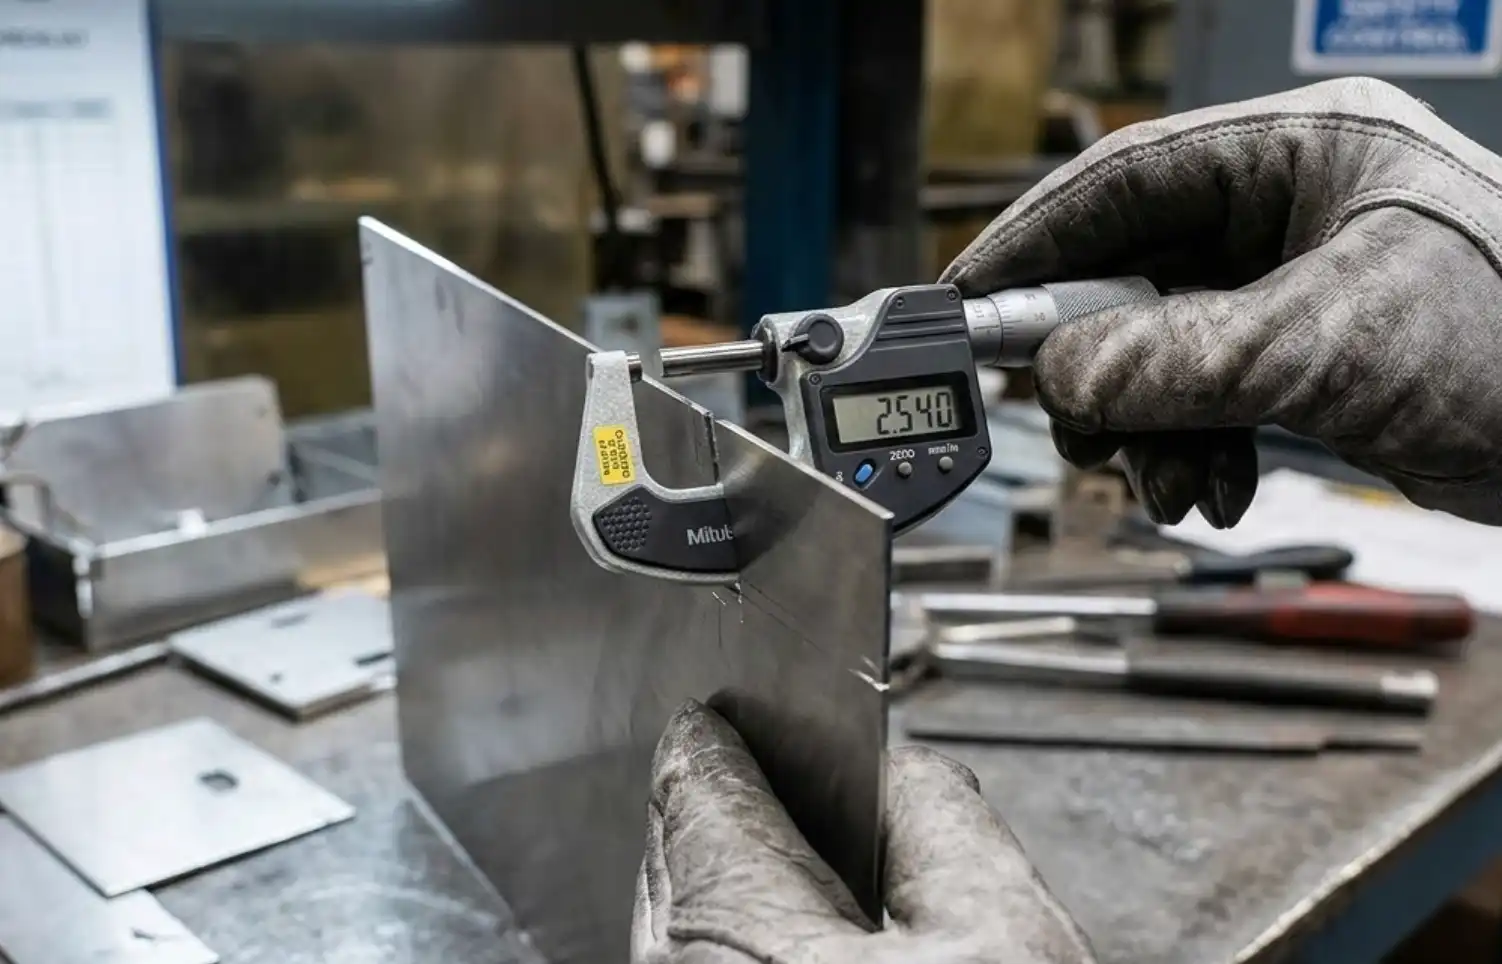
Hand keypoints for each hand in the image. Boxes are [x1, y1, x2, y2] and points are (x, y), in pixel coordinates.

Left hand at [633, 701, 1096, 963]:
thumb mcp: (1004, 932)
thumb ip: (942, 816)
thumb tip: (903, 769)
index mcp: (740, 922)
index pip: (700, 776)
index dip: (731, 727)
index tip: (740, 706)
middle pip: (684, 842)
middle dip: (744, 804)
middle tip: (799, 786)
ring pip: (689, 913)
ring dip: (747, 876)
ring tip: (823, 875)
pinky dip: (750, 939)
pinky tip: (817, 948)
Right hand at [942, 77, 1501, 526]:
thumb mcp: (1332, 345)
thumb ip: (1179, 360)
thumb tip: (1064, 375)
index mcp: (1299, 151)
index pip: (1124, 181)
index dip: (1032, 243)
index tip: (964, 304)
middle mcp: (1289, 211)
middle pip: (1131, 277)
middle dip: (1097, 367)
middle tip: (1073, 427)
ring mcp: (1297, 287)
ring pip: (1161, 352)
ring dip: (1147, 429)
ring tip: (1168, 483)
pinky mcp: (1310, 358)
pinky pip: (1207, 398)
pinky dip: (1193, 450)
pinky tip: (1217, 491)